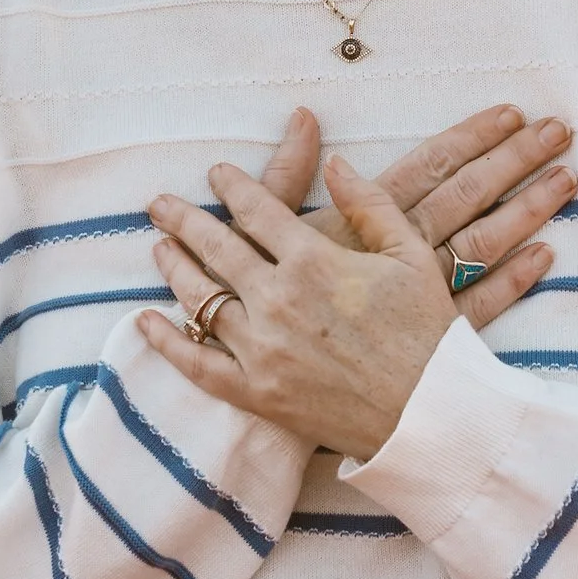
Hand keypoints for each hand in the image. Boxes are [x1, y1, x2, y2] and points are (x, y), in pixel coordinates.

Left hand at [142, 155, 470, 459]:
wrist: (431, 415)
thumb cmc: (429, 333)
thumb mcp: (410, 255)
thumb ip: (371, 204)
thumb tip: (338, 163)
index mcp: (314, 260)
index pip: (257, 209)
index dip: (232, 186)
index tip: (216, 173)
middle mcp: (278, 300)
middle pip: (215, 248)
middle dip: (183, 219)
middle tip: (160, 204)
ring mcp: (262, 349)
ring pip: (200, 299)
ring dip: (173, 268)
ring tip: (158, 248)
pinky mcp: (256, 393)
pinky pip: (198, 364)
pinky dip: (167, 342)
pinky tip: (146, 322)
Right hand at [253, 103, 573, 336]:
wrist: (268, 379)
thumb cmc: (262, 300)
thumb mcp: (267, 227)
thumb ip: (287, 170)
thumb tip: (304, 115)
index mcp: (364, 219)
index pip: (428, 166)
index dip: (472, 136)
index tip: (513, 112)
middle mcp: (397, 252)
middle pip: (466, 196)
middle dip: (514, 160)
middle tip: (559, 129)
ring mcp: (416, 296)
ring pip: (482, 244)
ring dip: (527, 209)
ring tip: (568, 177)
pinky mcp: (426, 337)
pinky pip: (480, 305)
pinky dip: (514, 280)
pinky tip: (547, 255)